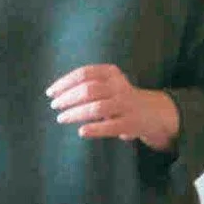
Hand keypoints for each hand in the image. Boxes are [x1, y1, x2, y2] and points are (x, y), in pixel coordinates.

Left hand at [46, 64, 179, 151]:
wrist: (153, 112)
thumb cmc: (120, 97)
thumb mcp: (107, 83)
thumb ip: (87, 83)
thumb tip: (57, 93)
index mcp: (111, 73)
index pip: (84, 73)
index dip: (65, 83)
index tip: (51, 92)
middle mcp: (120, 86)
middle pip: (89, 90)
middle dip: (68, 98)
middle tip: (55, 106)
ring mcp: (126, 105)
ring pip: (97, 108)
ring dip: (76, 113)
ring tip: (61, 118)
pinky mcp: (131, 123)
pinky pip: (111, 126)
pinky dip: (95, 129)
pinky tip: (81, 131)